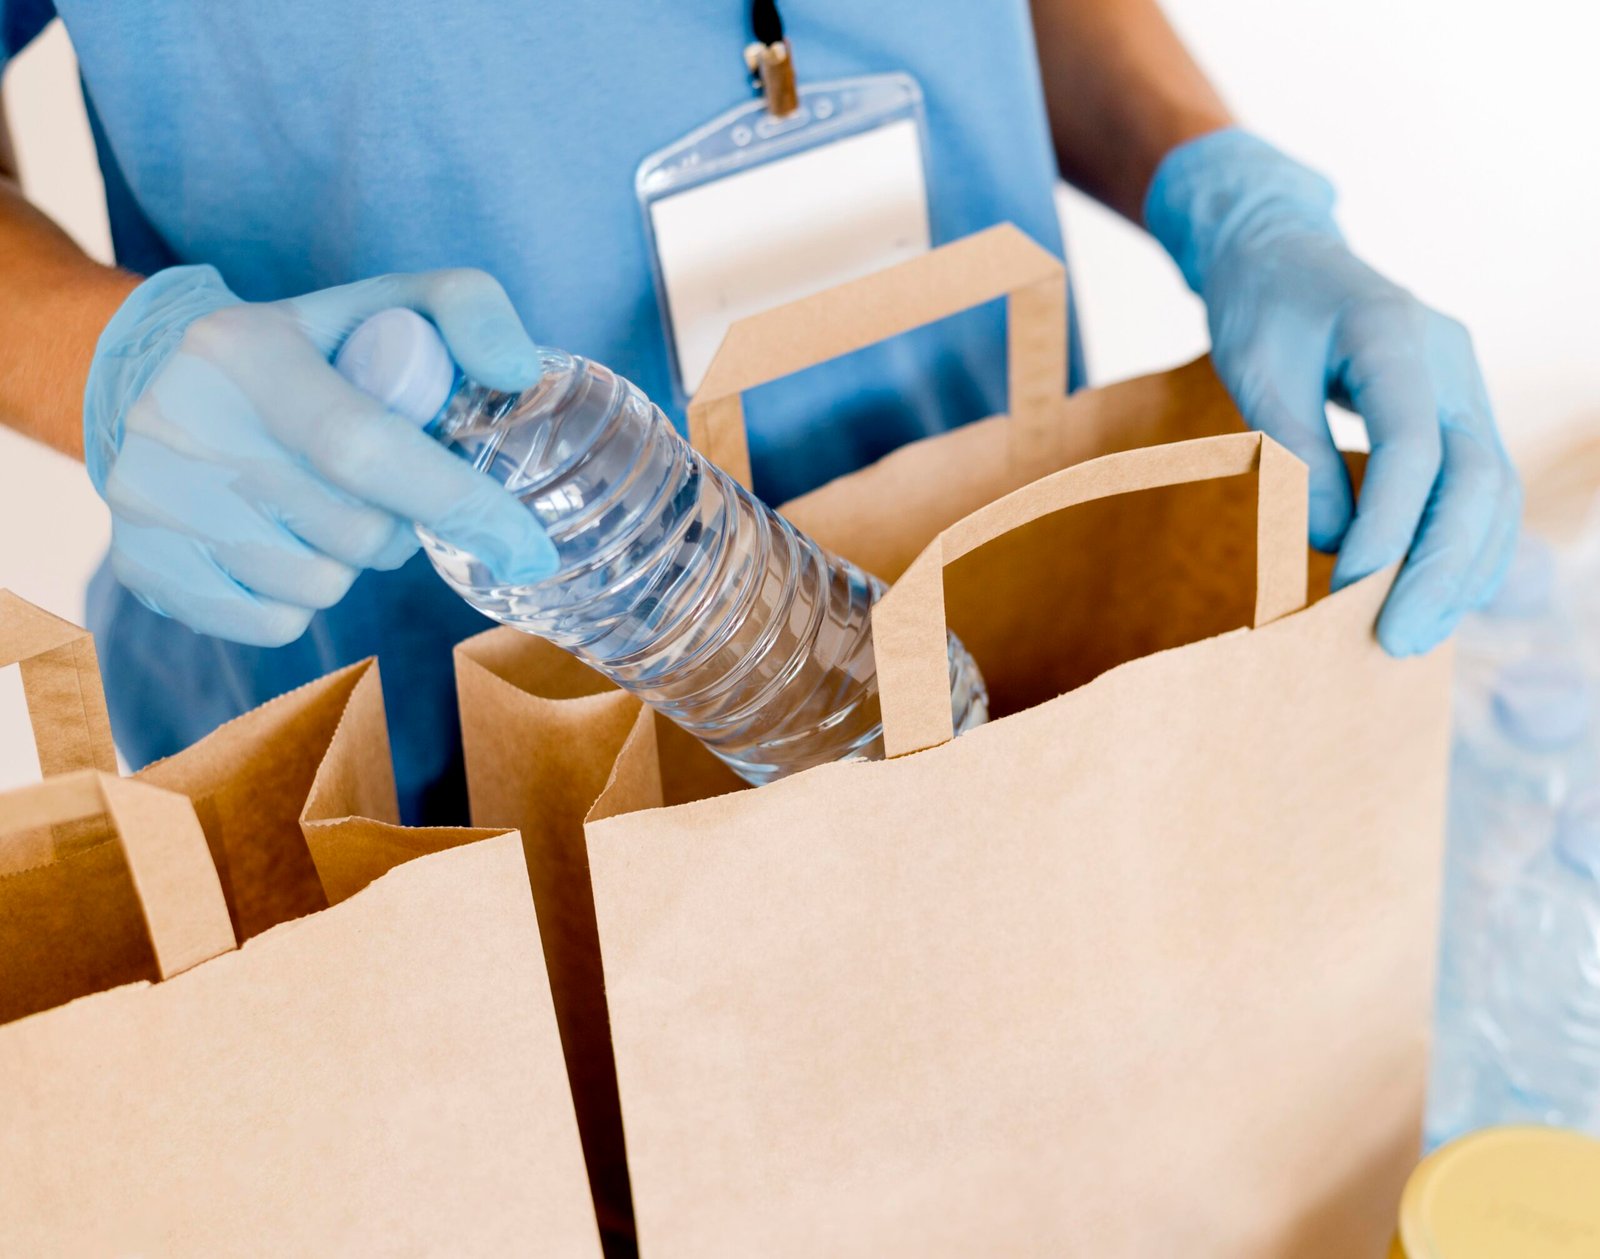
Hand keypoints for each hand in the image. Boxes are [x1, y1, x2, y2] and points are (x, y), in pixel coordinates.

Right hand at [84, 265, 556, 645]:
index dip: (457, 503)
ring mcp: (152, 499)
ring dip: (346, 560)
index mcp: (247, 351)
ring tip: (319, 505)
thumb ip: (466, 310)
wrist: (155, 383)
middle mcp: (184, 423)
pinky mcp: (141, 564)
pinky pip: (272, 623)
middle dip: (396, 525)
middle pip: (355, 533)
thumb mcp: (381, 306)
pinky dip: (297, 597)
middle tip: (379, 488)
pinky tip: (277, 540)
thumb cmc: (306, 353)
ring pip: (318, 586)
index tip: (527, 546)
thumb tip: (517, 369)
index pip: (366, 448)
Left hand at [1146, 129, 1519, 655]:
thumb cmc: (1263, 311)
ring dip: (1464, 569)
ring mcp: (1464, 389)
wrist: (1285, 257)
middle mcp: (1449, 362)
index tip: (1347, 588)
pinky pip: (1482, 491)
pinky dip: (1465, 549)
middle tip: (1400, 641)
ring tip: (1420, 636)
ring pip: (1494, 491)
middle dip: (1441, 566)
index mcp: (1395, 335)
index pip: (1412, 446)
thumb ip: (1292, 452)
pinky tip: (1437, 599)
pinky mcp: (1460, 416)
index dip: (1386, 525)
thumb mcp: (1254, 372)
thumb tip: (1329, 543)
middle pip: (1477, 475)